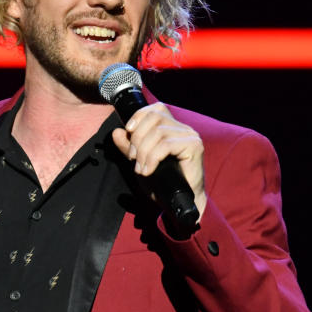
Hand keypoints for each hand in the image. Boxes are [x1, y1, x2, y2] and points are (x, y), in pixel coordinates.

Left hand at [111, 103, 206, 219]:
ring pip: (158, 132)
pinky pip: (166, 145)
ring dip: (143, 151)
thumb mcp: (140, 162)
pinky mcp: (194, 147)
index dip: (139, 116)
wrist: (178, 203)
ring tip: (141, 169)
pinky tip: (149, 170)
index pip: (155, 109)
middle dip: (137, 137)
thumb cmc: (162, 183)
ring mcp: (190, 136)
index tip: (128, 131)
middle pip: (154, 117)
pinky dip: (152, 158)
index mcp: (172, 128)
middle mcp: (183, 129)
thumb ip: (128, 147)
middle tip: (133, 158)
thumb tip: (117, 132)